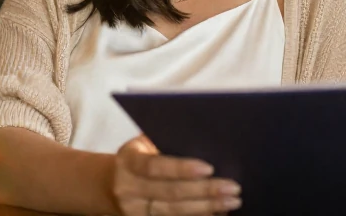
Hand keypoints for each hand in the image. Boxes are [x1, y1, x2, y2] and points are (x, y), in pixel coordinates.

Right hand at [111, 135, 240, 215]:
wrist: (112, 183)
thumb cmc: (142, 156)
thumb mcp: (146, 142)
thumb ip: (168, 139)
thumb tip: (208, 138)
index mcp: (128, 161)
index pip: (155, 166)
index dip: (182, 168)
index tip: (209, 168)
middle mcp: (127, 188)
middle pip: (169, 192)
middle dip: (204, 191)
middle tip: (233, 187)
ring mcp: (134, 210)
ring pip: (173, 211)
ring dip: (206, 208)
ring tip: (231, 201)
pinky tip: (218, 213)